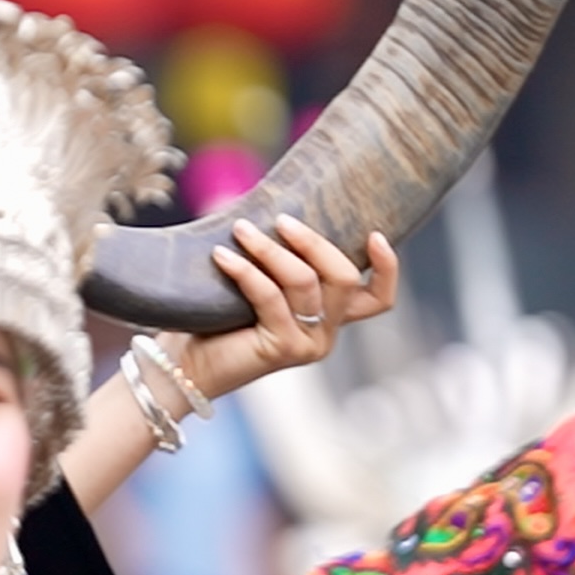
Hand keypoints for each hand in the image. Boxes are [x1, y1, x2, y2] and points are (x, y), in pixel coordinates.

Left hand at [168, 216, 400, 399]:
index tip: (374, 234)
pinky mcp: (282, 349)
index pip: (377, 299)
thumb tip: (269, 208)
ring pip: (304, 281)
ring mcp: (308, 344)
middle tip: (280, 220)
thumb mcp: (258, 283)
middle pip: (344, 277)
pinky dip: (245, 270)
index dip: (387, 268)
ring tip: (240, 230)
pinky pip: (270, 296)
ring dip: (269, 249)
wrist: (187, 366)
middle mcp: (325, 333)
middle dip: (313, 242)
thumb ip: (278, 259)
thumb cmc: (218, 319)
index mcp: (328, 317)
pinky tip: (221, 255)